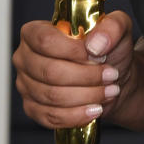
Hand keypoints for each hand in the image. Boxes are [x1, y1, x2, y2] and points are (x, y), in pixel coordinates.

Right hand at [13, 11, 137, 128]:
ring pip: (52, 96)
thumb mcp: (118, 27)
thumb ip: (112, 27)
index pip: (45, 41)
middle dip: (86, 76)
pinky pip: (51, 117)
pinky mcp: (33, 109)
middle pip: (49, 72)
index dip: (74, 51)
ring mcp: (26, 85)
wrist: (111, 78)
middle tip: (110, 75)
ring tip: (109, 91)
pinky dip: (77, 115)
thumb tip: (95, 44)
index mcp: (35, 32)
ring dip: (86, 96)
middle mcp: (25, 58)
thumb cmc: (108, 49)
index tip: (99, 56)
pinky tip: (95, 109)